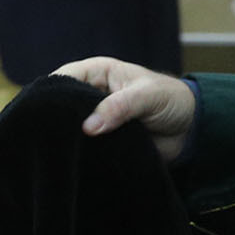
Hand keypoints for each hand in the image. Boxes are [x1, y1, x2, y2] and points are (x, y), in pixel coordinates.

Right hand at [54, 56, 194, 159]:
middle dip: (57, 118)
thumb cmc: (172, 100)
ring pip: (71, 128)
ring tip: (59, 151)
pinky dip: (81, 152)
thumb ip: (120, 107)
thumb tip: (88, 126)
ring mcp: (96, 119)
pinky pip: (85, 147)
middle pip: (62, 104)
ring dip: (68, 138)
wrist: (191, 130)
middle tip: (49, 136)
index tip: (42, 111)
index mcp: (98, 73)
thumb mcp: (148, 97)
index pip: (64, 78)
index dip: (51, 92)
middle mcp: (92, 94)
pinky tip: (73, 161)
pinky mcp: (102, 141)